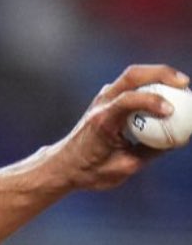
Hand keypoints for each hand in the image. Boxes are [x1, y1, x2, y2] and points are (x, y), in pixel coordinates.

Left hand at [45, 64, 190, 191]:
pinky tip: (167, 92)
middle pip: (132, 76)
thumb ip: (151, 151)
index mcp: (102, 121)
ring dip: (158, 75)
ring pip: (132, 76)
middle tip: (185, 84)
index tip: (171, 110)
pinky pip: (131, 85)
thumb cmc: (91, 170)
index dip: (151, 101)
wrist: (63, 165)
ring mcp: (102, 98)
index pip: (127, 100)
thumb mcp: (124, 166)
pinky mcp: (106, 99)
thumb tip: (179, 138)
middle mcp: (101, 104)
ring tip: (181, 84)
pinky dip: (150, 83)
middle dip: (161, 74)